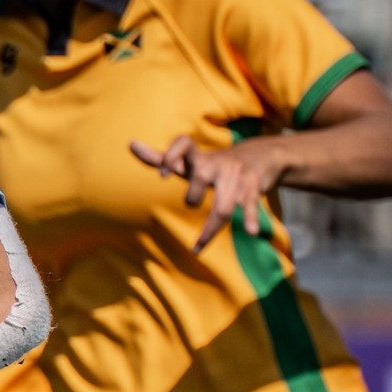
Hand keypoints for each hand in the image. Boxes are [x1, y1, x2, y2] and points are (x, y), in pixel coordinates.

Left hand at [130, 133, 291, 252]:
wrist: (261, 154)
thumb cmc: (213, 164)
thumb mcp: (189, 161)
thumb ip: (159, 157)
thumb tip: (130, 144)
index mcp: (198, 158)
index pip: (184, 144)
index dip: (172, 155)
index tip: (163, 175)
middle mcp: (216, 163)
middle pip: (200, 179)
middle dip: (192, 197)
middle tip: (190, 204)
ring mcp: (236, 174)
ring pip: (223, 204)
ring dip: (210, 229)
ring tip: (196, 248)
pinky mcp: (253, 185)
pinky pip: (250, 204)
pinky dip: (251, 218)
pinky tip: (251, 232)